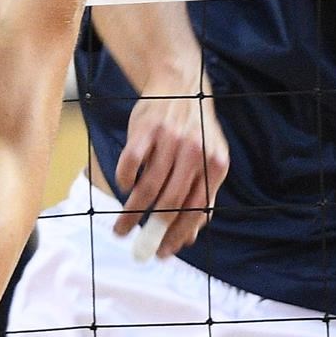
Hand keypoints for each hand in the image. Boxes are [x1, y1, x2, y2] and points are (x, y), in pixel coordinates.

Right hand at [111, 80, 229, 258]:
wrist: (181, 83)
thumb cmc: (193, 129)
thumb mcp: (208, 159)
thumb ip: (202, 194)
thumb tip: (189, 236)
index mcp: (215, 166)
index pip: (196, 210)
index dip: (178, 235)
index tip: (163, 253)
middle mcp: (195, 154)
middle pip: (170, 203)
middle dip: (151, 231)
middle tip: (138, 247)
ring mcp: (169, 141)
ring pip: (148, 188)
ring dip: (131, 214)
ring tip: (121, 228)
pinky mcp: (146, 129)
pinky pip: (131, 163)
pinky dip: (125, 180)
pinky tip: (125, 187)